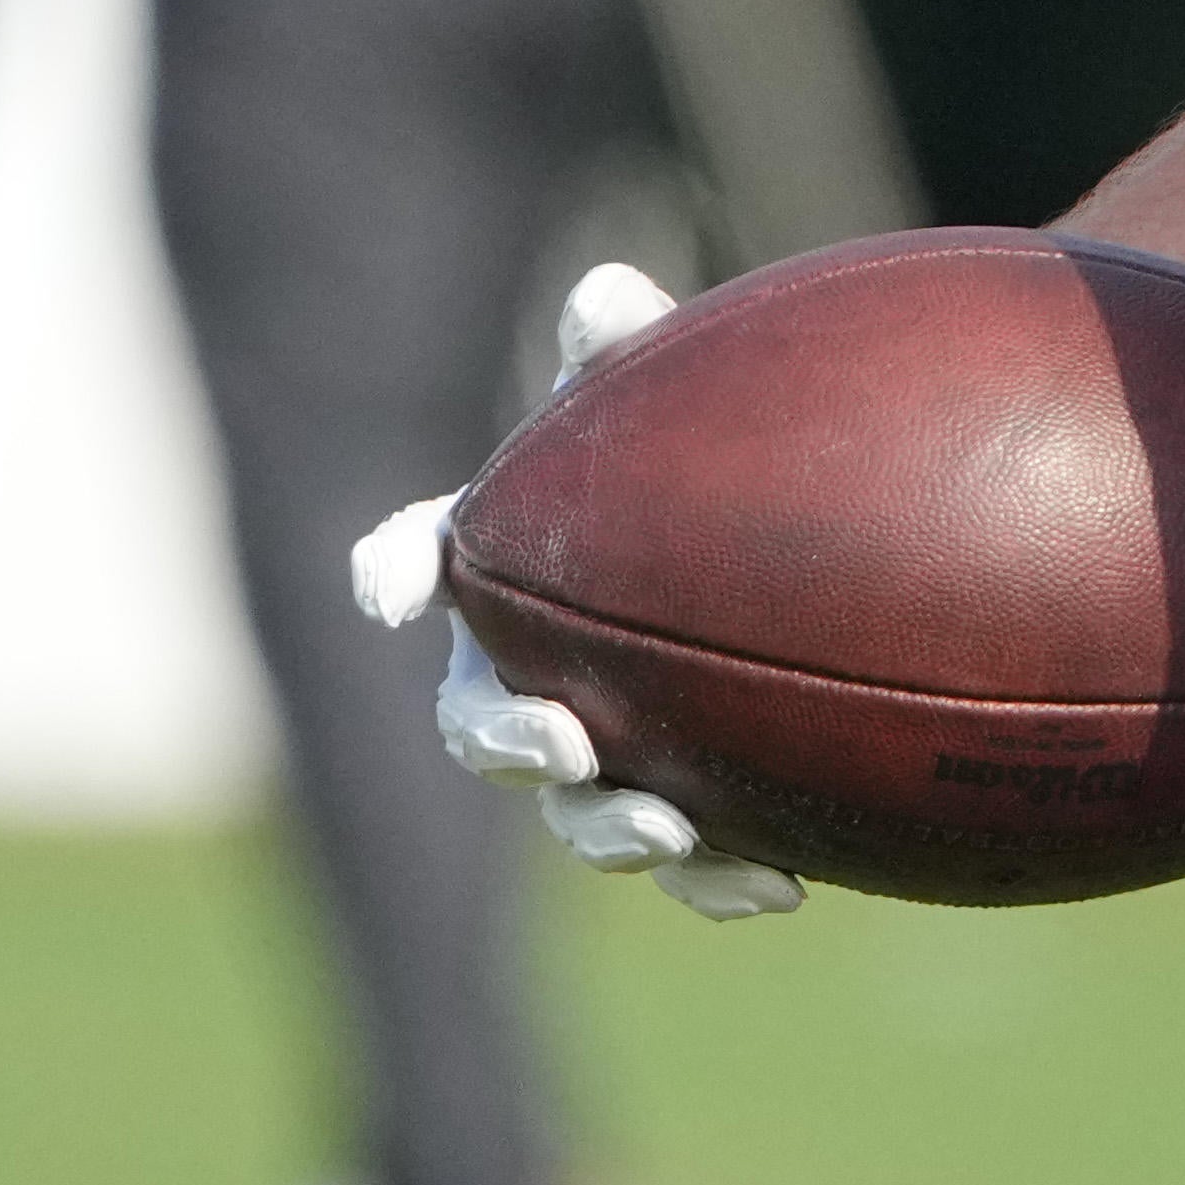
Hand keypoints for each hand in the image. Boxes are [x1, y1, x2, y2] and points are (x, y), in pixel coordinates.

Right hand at [349, 263, 803, 920]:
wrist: (791, 566)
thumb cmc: (697, 462)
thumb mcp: (664, 406)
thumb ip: (631, 357)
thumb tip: (610, 297)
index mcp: (502, 569)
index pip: (422, 552)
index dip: (393, 566)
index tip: (392, 590)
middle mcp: (525, 671)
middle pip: (476, 723)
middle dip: (506, 742)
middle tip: (565, 738)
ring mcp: (599, 752)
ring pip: (573, 813)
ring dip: (610, 832)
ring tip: (670, 830)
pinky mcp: (684, 807)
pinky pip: (690, 862)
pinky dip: (723, 882)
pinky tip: (784, 887)